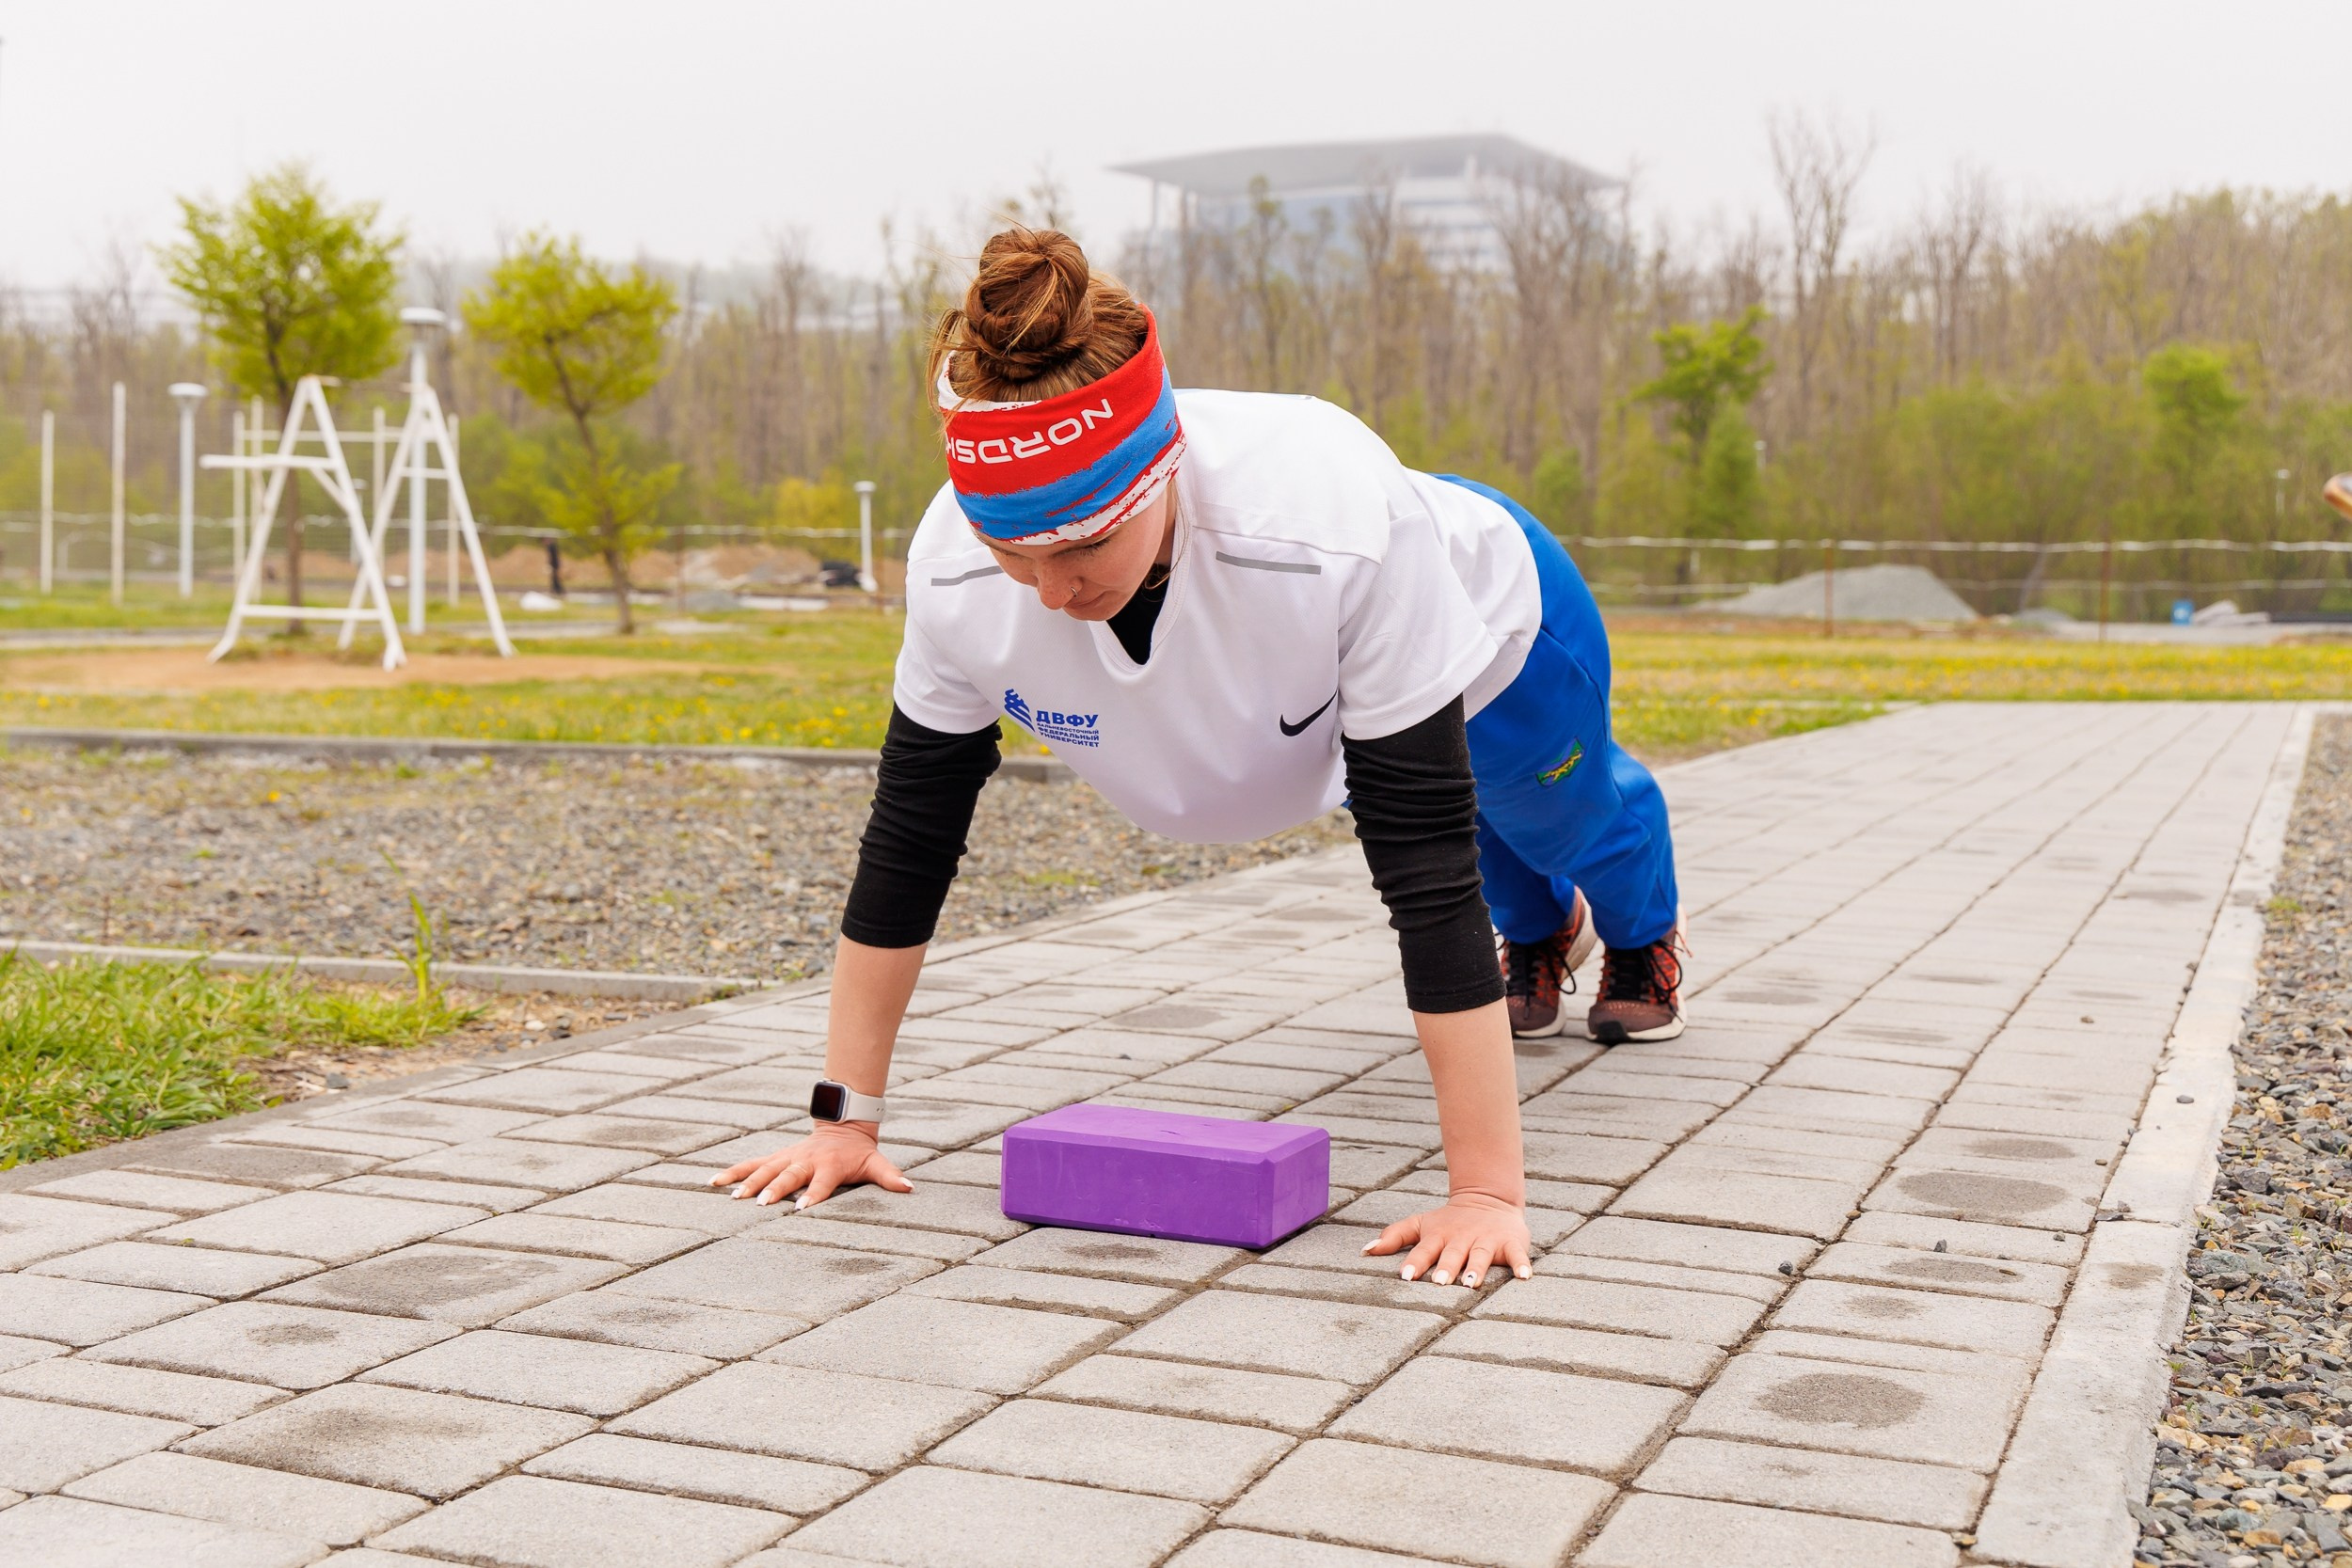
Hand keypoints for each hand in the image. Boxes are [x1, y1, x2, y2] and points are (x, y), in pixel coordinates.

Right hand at [712, 1123, 911, 1208]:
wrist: (842, 1126)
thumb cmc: (859, 1152)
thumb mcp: (876, 1163)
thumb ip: (890, 1177)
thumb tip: (910, 1188)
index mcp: (830, 1165)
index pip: (822, 1182)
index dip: (813, 1194)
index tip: (801, 1209)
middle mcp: (805, 1160)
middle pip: (789, 1175)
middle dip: (775, 1188)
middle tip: (761, 1204)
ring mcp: (788, 1156)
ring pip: (764, 1168)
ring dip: (748, 1182)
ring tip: (730, 1197)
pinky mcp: (776, 1156)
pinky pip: (750, 1163)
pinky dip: (732, 1172)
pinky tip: (711, 1183)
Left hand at [1361, 1193, 1531, 1287]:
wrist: (1488, 1199)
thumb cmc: (1448, 1221)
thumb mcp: (1420, 1224)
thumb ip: (1394, 1236)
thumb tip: (1364, 1251)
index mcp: (1439, 1236)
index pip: (1423, 1250)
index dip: (1415, 1262)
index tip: (1405, 1276)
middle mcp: (1462, 1239)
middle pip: (1452, 1254)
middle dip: (1445, 1268)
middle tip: (1439, 1282)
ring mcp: (1486, 1240)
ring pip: (1480, 1255)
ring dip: (1476, 1268)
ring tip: (1471, 1283)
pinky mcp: (1510, 1243)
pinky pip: (1517, 1254)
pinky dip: (1521, 1264)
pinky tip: (1524, 1276)